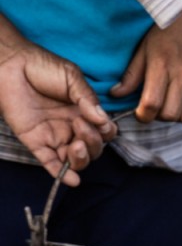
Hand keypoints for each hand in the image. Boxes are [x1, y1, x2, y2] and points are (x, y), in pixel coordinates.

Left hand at [0, 41, 116, 185]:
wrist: (11, 65)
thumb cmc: (43, 67)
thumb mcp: (73, 78)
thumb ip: (88, 99)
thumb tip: (103, 120)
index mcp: (84, 112)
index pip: (104, 132)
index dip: (106, 133)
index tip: (99, 122)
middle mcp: (71, 127)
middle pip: (93, 149)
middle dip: (93, 143)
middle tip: (79, 125)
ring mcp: (54, 135)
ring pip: (75, 160)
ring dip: (81, 159)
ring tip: (75, 146)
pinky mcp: (35, 142)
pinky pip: (51, 163)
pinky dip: (62, 174)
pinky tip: (73, 180)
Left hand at [110, 0, 181, 123]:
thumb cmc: (168, 32)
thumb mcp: (144, 48)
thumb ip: (132, 74)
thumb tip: (115, 94)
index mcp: (162, 66)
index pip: (152, 103)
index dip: (142, 114)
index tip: (140, 111)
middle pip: (169, 114)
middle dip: (158, 116)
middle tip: (155, 106)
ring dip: (176, 117)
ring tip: (170, 105)